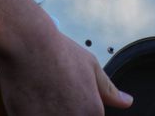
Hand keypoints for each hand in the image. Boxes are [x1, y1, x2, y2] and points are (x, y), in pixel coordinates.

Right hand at [0, 28, 132, 115]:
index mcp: (92, 111)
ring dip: (48, 111)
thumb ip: (108, 90)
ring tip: (42, 93)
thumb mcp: (90, 66)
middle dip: (62, 109)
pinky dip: (32, 111)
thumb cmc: (58, 52)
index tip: (69, 95)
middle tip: (54, 92)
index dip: (78, 106)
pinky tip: (30, 97)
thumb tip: (126, 101)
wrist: (28, 44)